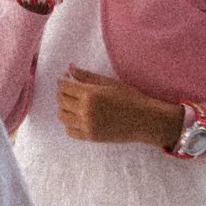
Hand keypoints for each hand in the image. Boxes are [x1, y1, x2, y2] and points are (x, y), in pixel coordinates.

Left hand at [55, 67, 182, 147]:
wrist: (144, 120)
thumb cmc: (130, 98)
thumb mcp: (109, 83)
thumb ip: (87, 76)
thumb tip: (69, 68)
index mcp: (90, 94)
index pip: (65, 86)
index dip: (62, 81)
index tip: (65, 78)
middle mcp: (85, 110)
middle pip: (61, 100)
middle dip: (62, 93)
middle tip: (70, 89)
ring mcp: (86, 125)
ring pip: (62, 116)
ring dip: (64, 108)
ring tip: (73, 103)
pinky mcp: (90, 137)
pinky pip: (70, 131)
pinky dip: (69, 123)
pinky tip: (77, 117)